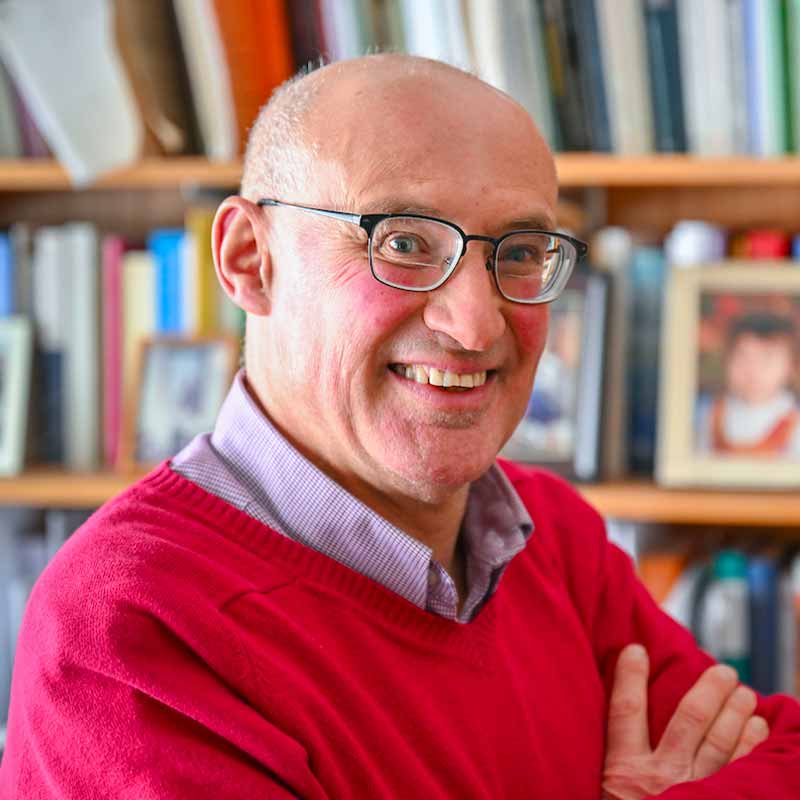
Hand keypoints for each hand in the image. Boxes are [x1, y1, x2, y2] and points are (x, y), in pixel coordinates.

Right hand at [602, 644, 769, 799]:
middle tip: (724, 671)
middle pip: (688, 720)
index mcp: (622, 772)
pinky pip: (740, 772)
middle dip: (708, 690)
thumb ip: (615, 769)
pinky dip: (751, 746)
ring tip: (745, 693)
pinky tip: (759, 729)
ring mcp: (693, 795)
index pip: (624, 711)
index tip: (635, 649)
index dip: (629, 677)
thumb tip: (619, 732)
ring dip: (736, 713)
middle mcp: (660, 778)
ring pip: (720, 742)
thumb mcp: (605, 795)